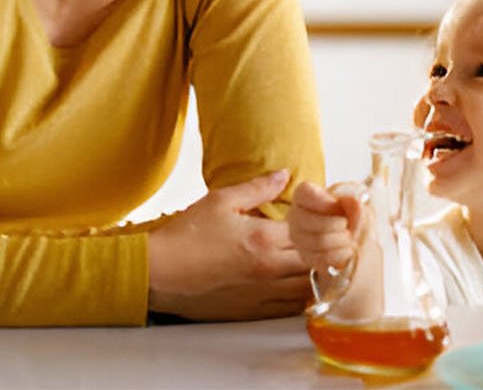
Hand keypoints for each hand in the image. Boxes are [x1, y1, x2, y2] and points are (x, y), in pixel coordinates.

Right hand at [146, 170, 311, 320]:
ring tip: (309, 259)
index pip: (311, 229)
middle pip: (315, 260)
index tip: (313, 214)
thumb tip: (285, 175)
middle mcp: (269, 266)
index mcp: (264, 238)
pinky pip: (289, 305)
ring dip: (313, 273)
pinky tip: (293, 281)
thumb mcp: (222, 200)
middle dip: (320, 247)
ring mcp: (262, 290)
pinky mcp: (252, 307)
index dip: (315, 221)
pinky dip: (299, 294)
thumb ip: (258, 188)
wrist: (162, 269)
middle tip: (317, 236)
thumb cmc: (188, 233)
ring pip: (307, 286)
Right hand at [287, 182, 364, 270]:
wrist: (354, 236)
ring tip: (349, 237)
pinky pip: (319, 258)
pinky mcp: (305, 256)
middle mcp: (296, 215)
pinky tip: (346, 250)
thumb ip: (356, 201)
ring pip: (315, 241)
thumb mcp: (358, 201)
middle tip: (346, 225)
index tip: (337, 205)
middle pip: (306, 220)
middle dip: (333, 225)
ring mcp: (298, 237)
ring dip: (339, 240)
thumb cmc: (351, 213)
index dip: (321, 200)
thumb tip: (354, 203)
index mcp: (306, 195)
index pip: (304, 192)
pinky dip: (338, 254)